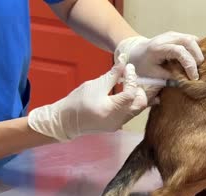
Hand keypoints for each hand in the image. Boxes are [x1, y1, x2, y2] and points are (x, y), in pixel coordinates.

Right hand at [28, 56, 146, 141]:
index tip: (129, 67)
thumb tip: (123, 60)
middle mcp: (119, 120)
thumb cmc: (77, 101)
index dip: (132, 78)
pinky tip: (121, 94)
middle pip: (140, 104)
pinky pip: (129, 113)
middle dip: (138, 89)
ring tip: (125, 84)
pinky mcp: (117, 125)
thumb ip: (112, 74)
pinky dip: (129, 102)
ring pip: (136, 109)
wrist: (65, 121)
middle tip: (130, 78)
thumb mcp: (95, 85)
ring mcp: (119, 125)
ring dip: (134, 96)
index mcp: (112, 110)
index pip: (131, 93)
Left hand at [114, 32, 203, 79]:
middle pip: (189, 41)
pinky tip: (196, 60)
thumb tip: (186, 80)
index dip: (189, 64)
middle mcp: (167, 37)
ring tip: (198, 67)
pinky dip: (197, 49)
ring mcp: (173, 34)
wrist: (137, 52)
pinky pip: (192, 39)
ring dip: (198, 53)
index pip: (179, 51)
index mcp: (158, 48)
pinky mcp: (177, 35)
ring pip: (193, 39)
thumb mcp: (153, 75)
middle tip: (198, 72)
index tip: (193, 78)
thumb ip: (169, 77)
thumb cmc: (143, 65)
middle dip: (197, 57)